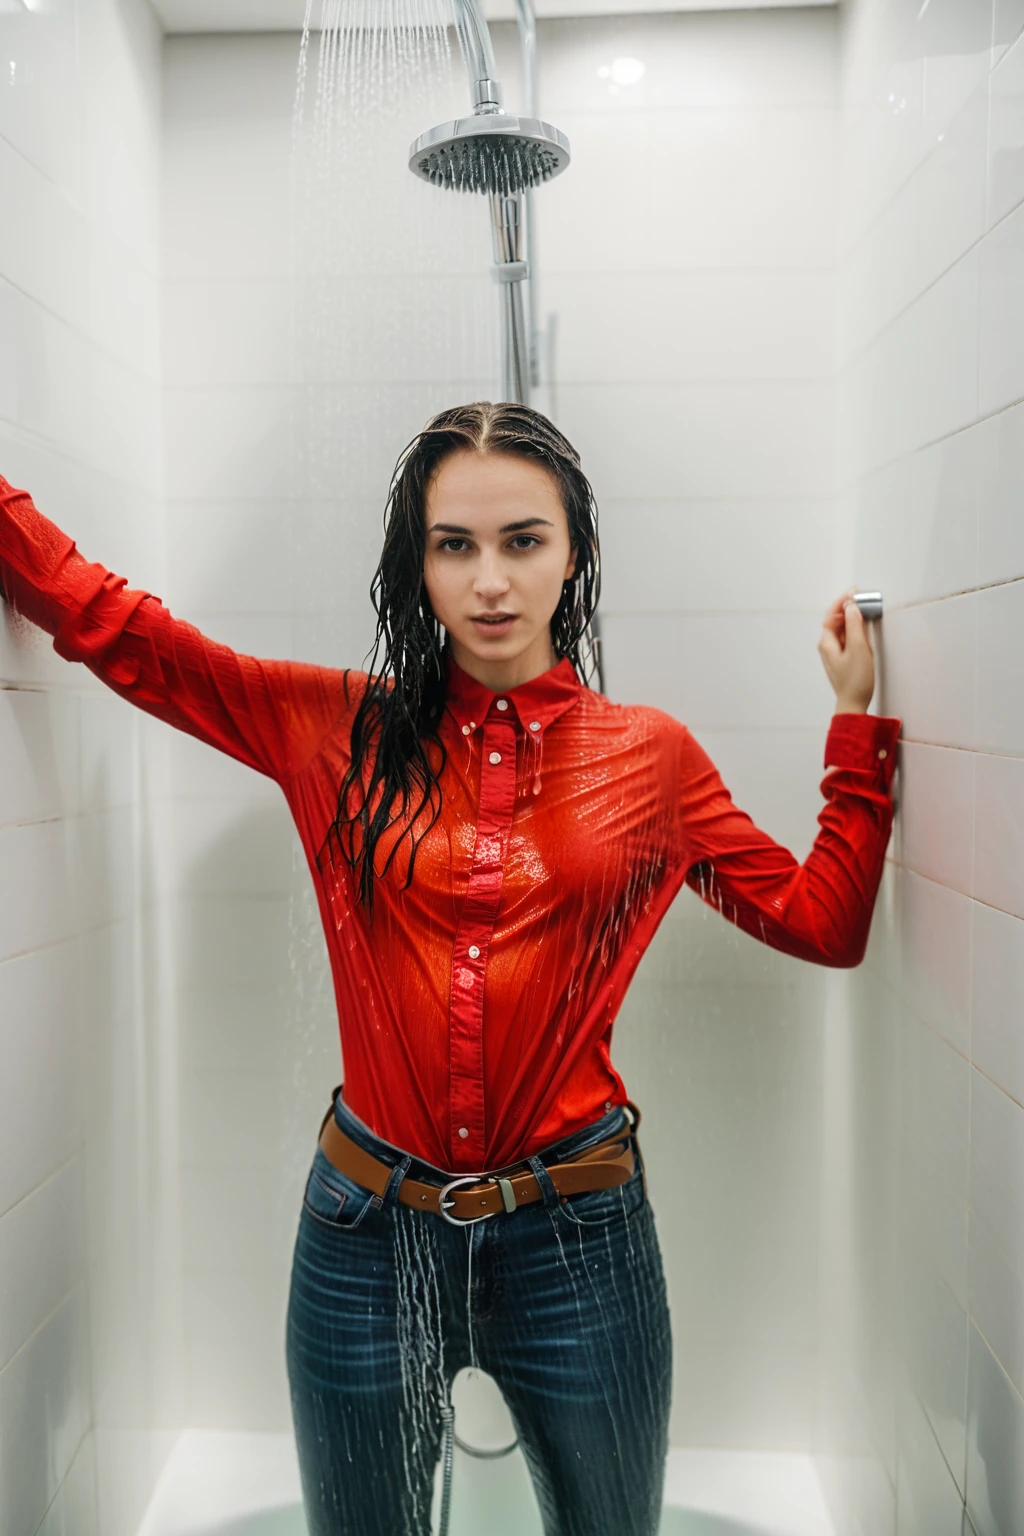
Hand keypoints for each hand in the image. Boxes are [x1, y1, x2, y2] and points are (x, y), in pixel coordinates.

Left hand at [818, 587, 874, 712]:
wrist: (854, 702)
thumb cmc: (856, 679)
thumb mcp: (858, 648)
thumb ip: (854, 625)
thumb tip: (851, 607)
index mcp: (827, 642)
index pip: (832, 614)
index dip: (842, 601)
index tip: (854, 592)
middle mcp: (827, 646)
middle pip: (836, 620)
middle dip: (848, 608)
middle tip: (863, 599)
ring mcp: (834, 653)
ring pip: (842, 629)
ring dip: (853, 618)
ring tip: (865, 610)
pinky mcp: (842, 658)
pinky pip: (847, 638)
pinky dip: (855, 629)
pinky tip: (863, 628)